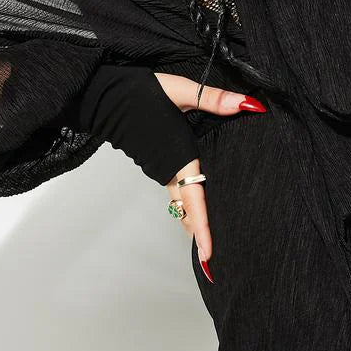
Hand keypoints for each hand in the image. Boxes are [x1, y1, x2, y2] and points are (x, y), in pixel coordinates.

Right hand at [155, 73, 266, 280]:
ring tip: (211, 239)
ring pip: (181, 203)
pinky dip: (188, 205)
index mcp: (179, 158)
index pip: (195, 202)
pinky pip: (174, 192)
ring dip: (195, 221)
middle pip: (188, 211)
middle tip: (216, 259)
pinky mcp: (156, 165)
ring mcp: (160, 170)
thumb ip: (214, 100)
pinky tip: (199, 205)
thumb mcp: (182, 90)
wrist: (102, 95)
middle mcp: (168, 171)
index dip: (202, 230)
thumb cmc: (140, 92)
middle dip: (201, 234)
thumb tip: (249, 104)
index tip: (209, 256)